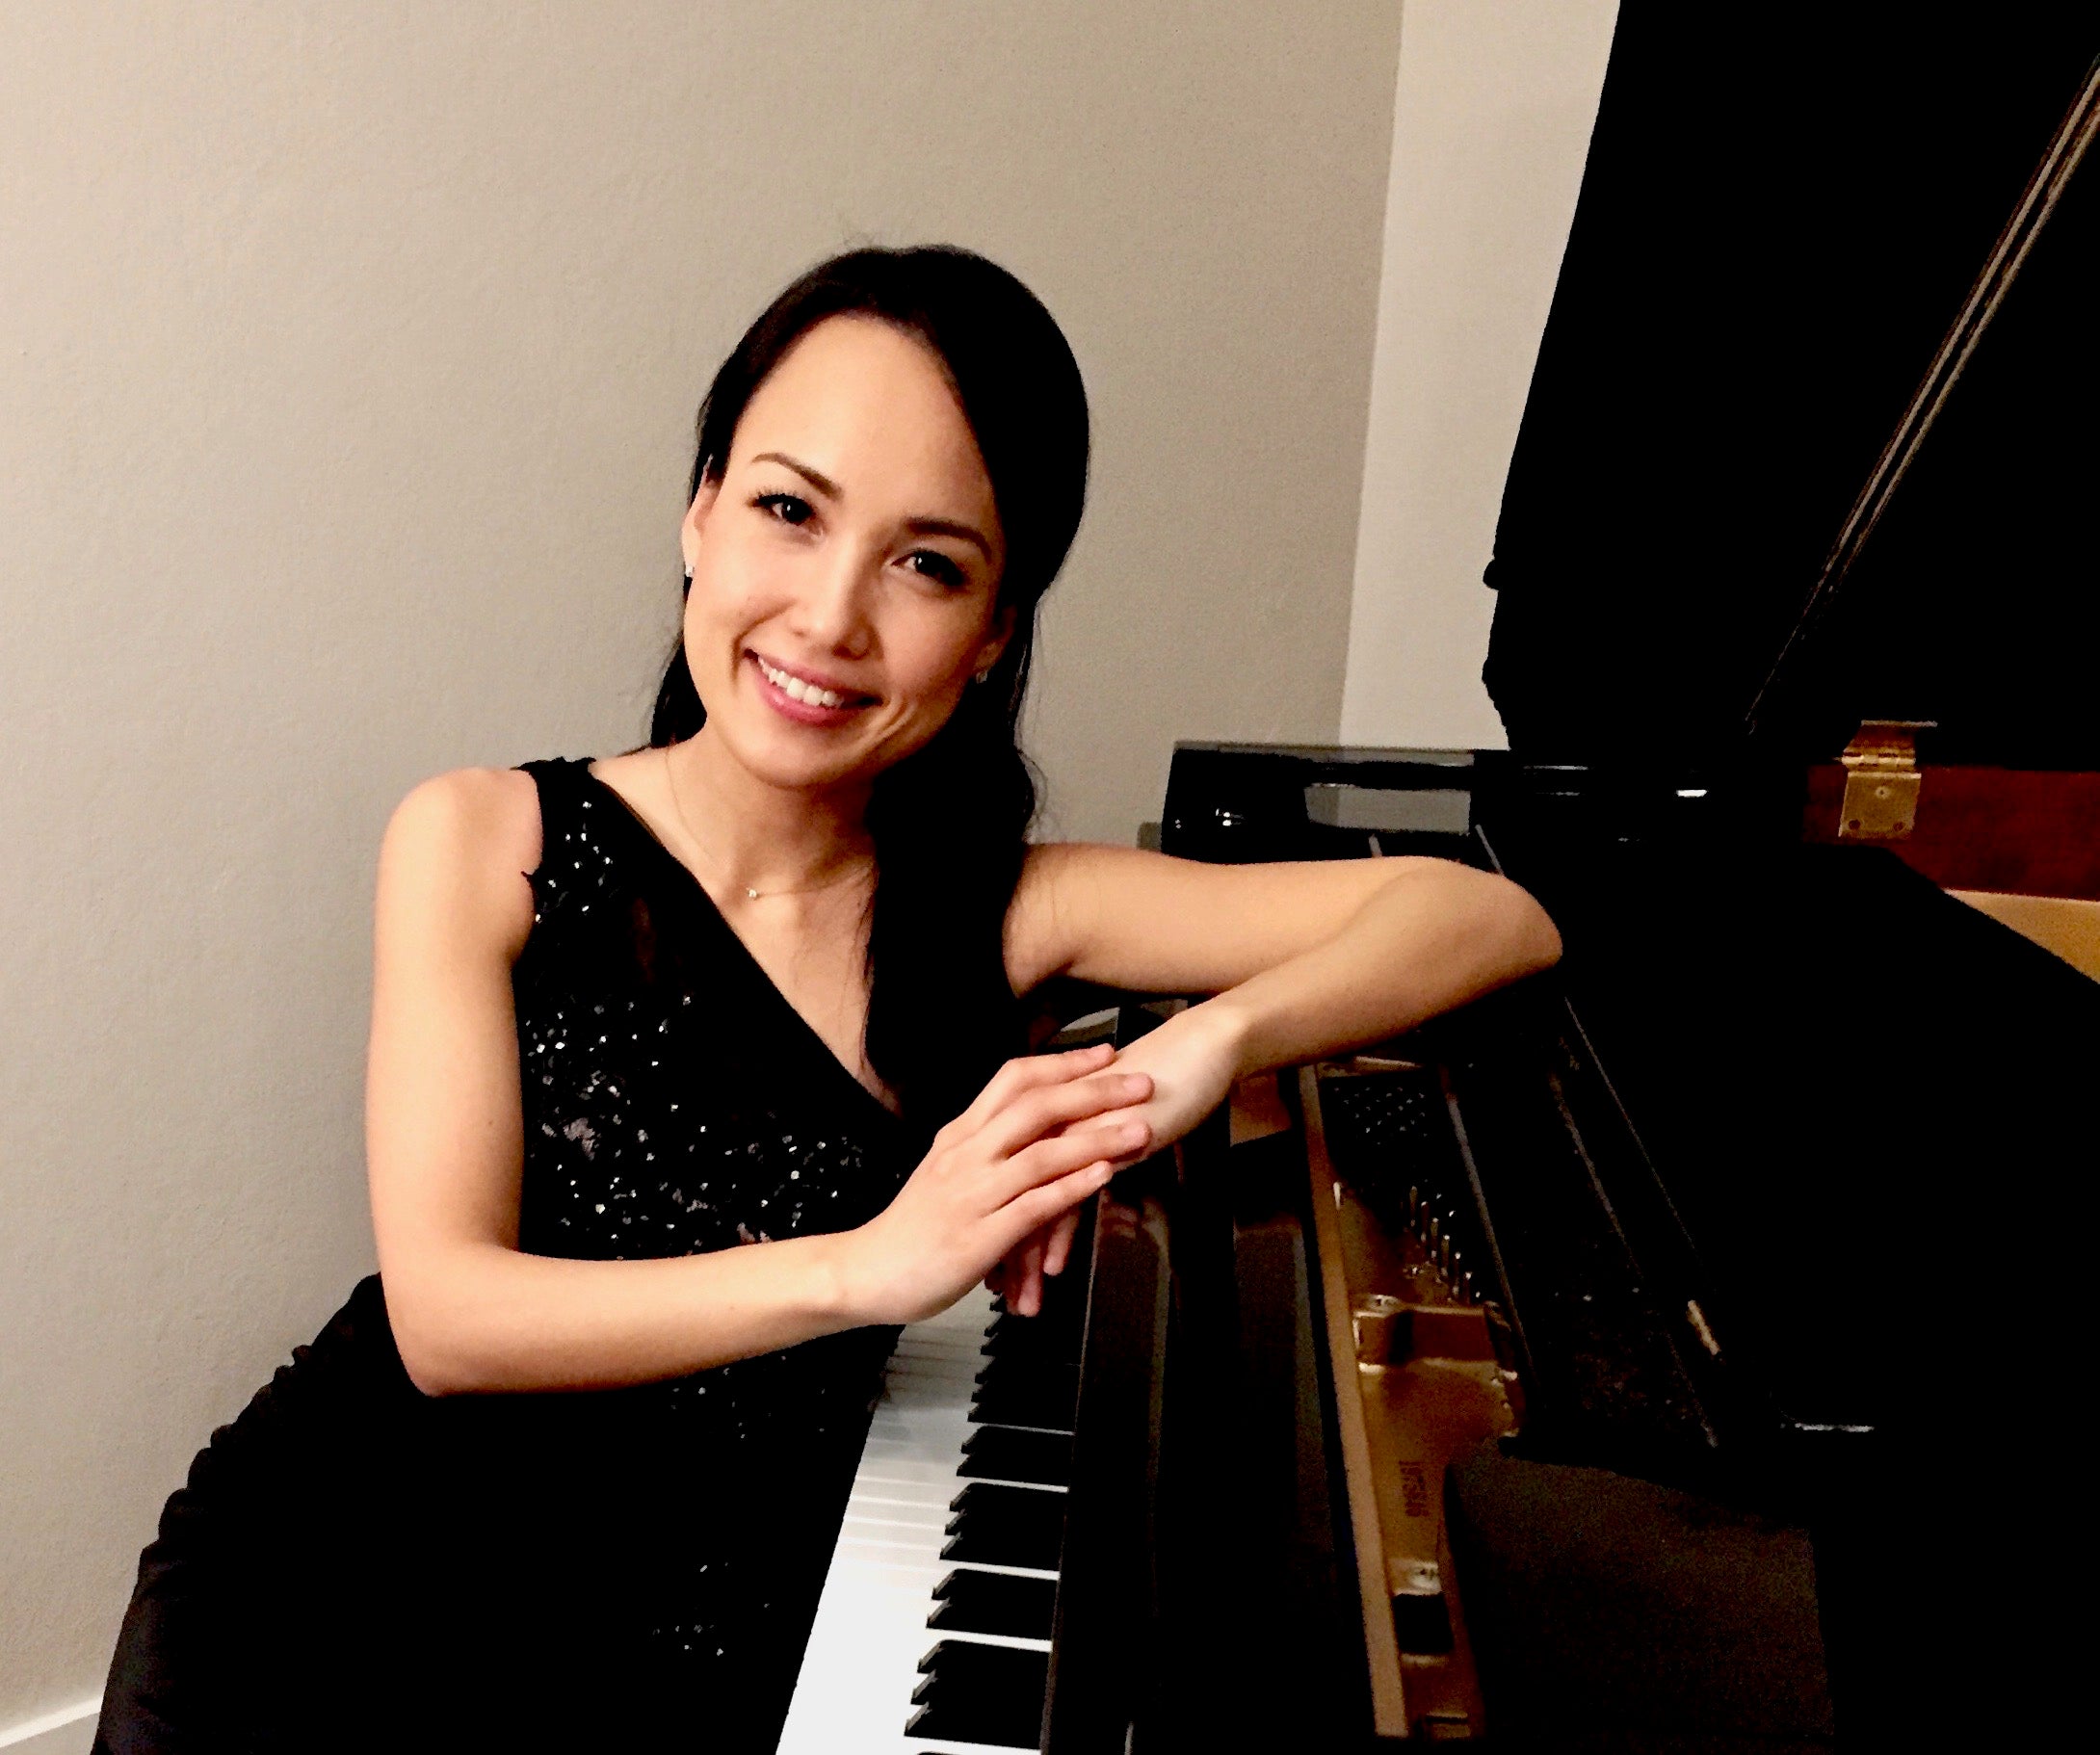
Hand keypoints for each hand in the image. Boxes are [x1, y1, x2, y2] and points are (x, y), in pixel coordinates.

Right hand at [839, 1045, 1154, 1325]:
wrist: (863, 1272)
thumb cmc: (909, 1228)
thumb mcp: (943, 1172)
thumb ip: (982, 1148)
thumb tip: (1025, 1128)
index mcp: (959, 1135)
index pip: (1014, 1079)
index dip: (1064, 1063)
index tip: (1106, 1053)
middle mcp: (965, 1155)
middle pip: (1036, 1106)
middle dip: (1094, 1091)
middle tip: (1142, 1082)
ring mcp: (972, 1194)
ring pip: (1041, 1154)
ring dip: (1096, 1139)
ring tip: (1141, 1130)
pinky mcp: (979, 1237)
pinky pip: (1032, 1206)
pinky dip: (1071, 1188)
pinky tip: (1103, 1178)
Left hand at [988, 1000, 1247, 1314]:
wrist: (1193, 1053)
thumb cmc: (1152, 1086)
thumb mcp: (1102, 1118)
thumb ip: (1075, 1146)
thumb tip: (1061, 1180)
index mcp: (1032, 1113)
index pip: (994, 1178)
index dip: (984, 1224)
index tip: (979, 1264)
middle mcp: (1040, 1122)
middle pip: (1002, 1195)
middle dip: (995, 1251)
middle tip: (991, 1292)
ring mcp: (1065, 1131)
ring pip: (1029, 1203)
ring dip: (1023, 1258)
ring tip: (1023, 1300)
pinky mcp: (1095, 1142)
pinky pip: (1067, 1196)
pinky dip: (1057, 1238)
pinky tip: (1052, 1270)